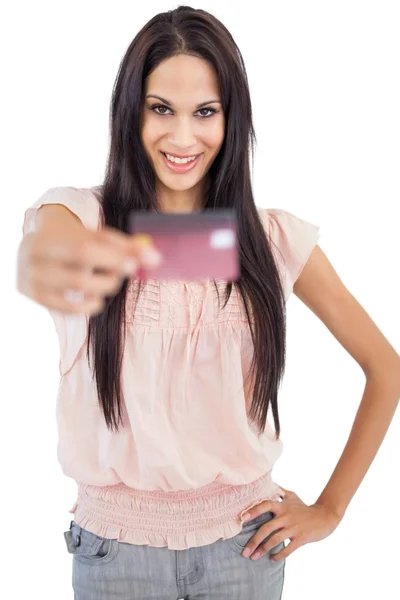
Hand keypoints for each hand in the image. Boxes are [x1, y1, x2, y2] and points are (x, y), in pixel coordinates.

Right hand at [17, 218, 161, 315]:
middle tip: (124, 271)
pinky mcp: (39, 300)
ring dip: (104, 288)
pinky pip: (71, 310)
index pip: (83, 251)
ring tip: (110, 281)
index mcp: (48, 240)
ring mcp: (35, 283)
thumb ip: (124, 246)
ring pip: (77, 293)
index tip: (135, 264)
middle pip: (80, 278)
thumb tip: (155, 258)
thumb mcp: (94, 237)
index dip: (112, 259)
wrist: (33, 250)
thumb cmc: (71, 241)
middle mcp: (36, 263)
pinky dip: (91, 305)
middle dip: (110, 277)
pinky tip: (97, 297)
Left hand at [240, 486, 342, 561]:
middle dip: (254, 541)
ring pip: (275, 540)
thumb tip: (269, 483)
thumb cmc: (305, 507)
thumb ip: (280, 491)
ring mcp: (293, 528)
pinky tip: (272, 559)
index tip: (242, 518)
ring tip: (254, 557)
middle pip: (266, 528)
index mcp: (282, 506)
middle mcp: (285, 516)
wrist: (325, 516)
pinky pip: (288, 549)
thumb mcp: (292, 496)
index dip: (253, 511)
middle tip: (245, 552)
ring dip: (263, 550)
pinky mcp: (301, 538)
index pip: (264, 505)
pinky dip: (279, 555)